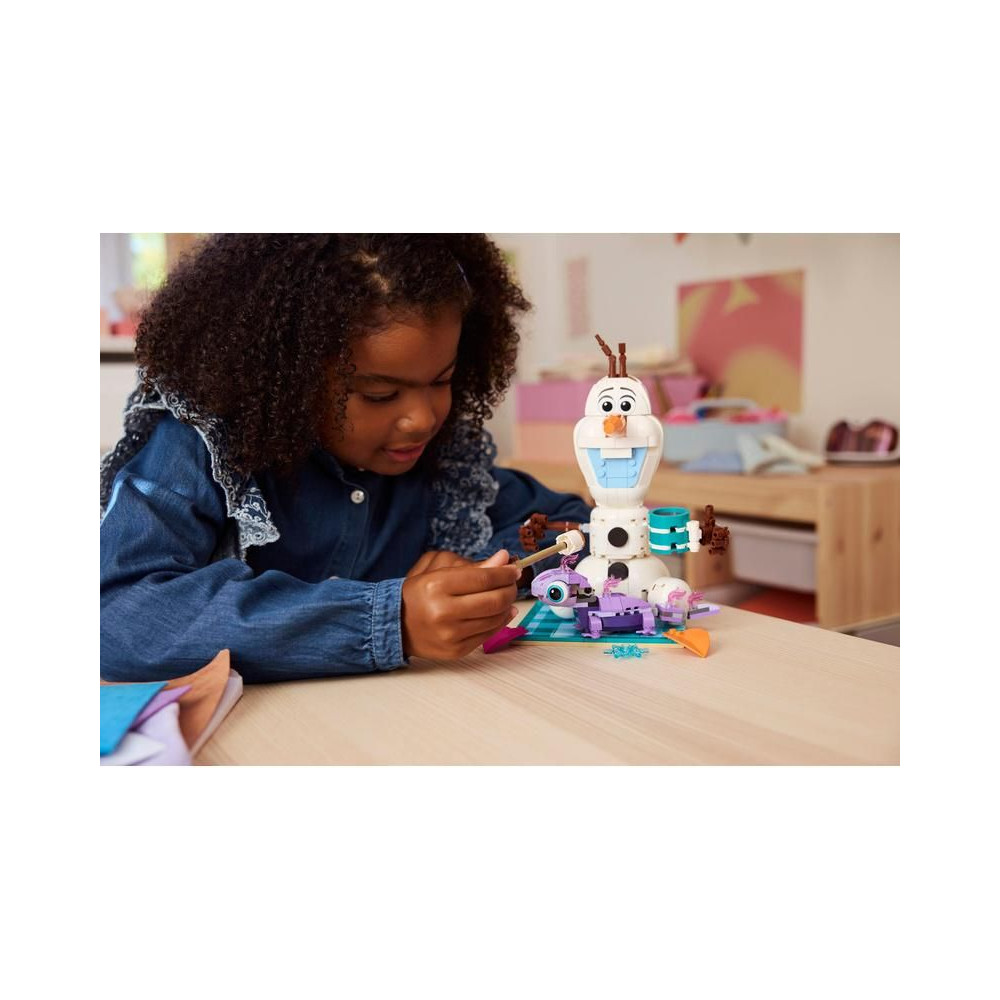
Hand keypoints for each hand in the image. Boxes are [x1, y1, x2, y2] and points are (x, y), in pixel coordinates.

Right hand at [401, 550, 519, 659]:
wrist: (396, 624)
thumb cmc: (420, 592)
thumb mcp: (439, 569)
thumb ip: (473, 565)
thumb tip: (504, 558)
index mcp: (437, 585)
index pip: (484, 578)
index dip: (505, 573)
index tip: (513, 569)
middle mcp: (443, 612)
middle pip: (494, 600)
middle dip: (510, 589)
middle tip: (512, 582)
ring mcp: (450, 635)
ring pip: (495, 618)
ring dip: (508, 605)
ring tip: (506, 596)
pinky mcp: (456, 651)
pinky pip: (489, 635)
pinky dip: (501, 621)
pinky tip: (502, 612)